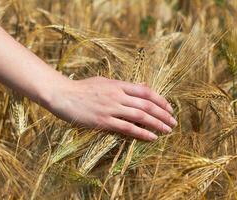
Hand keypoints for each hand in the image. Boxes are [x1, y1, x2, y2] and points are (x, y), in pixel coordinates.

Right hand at [44, 76, 176, 140]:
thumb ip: (124, 85)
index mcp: (118, 85)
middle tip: (173, 122)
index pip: (145, 91)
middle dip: (163, 114)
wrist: (63, 95)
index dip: (160, 100)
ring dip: (157, 124)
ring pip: (140, 116)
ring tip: (167, 130)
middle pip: (146, 104)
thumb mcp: (104, 81)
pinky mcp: (103, 121)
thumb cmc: (82, 88)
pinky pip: (127, 128)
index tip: (169, 108)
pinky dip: (141, 133)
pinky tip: (152, 137)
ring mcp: (111, 108)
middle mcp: (117, 95)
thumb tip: (143, 86)